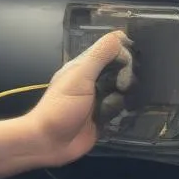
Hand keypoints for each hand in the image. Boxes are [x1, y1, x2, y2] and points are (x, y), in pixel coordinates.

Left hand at [28, 31, 133, 167]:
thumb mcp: (80, 77)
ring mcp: (101, 99)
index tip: (128, 64)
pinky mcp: (106, 117)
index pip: (113, 49)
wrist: (50, 142)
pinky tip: (120, 115)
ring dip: (124, 97)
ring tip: (113, 106)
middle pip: (122, 70)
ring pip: (125, 90)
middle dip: (127, 77)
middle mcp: (95, 79)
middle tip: (121, 88)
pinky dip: (124, 110)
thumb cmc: (61, 107)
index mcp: (86, 66)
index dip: (124, 54)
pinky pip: (123, 108)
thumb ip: (99, 56)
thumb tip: (120, 36)